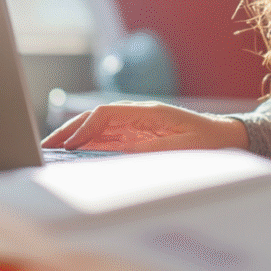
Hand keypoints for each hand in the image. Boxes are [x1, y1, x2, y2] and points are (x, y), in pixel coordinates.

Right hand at [41, 101, 248, 152]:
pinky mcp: (136, 137)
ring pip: (97, 130)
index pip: (106, 114)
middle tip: (45, 147)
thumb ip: (153, 149)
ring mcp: (135, 126)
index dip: (84, 127)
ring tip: (51, 153)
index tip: (68, 144)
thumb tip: (121, 153)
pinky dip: (87, 147)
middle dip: (69, 131)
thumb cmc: (207, 142)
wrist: (225, 138)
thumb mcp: (182, 147)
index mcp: (147, 113)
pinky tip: (73, 157)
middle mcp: (136, 116)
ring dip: (74, 140)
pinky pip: (107, 140)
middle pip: (95, 119)